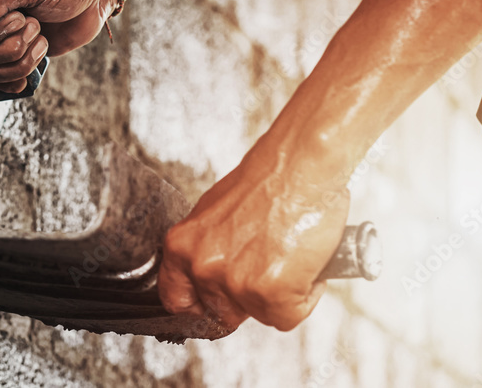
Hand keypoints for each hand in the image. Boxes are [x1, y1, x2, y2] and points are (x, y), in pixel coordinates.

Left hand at [157, 144, 349, 330]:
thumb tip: (213, 273)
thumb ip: (208, 249)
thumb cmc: (267, 182)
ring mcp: (235, 282)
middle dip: (245, 300)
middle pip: (221, 314)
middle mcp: (203, 267)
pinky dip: (304, 295)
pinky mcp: (271, 292)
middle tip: (265, 270)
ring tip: (288, 258)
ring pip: (259, 316)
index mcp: (183, 246)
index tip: (212, 307)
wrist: (301, 166)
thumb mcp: (215, 215)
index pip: (176, 300)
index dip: (200, 307)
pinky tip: (305, 264)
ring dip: (278, 297)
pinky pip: (289, 316)